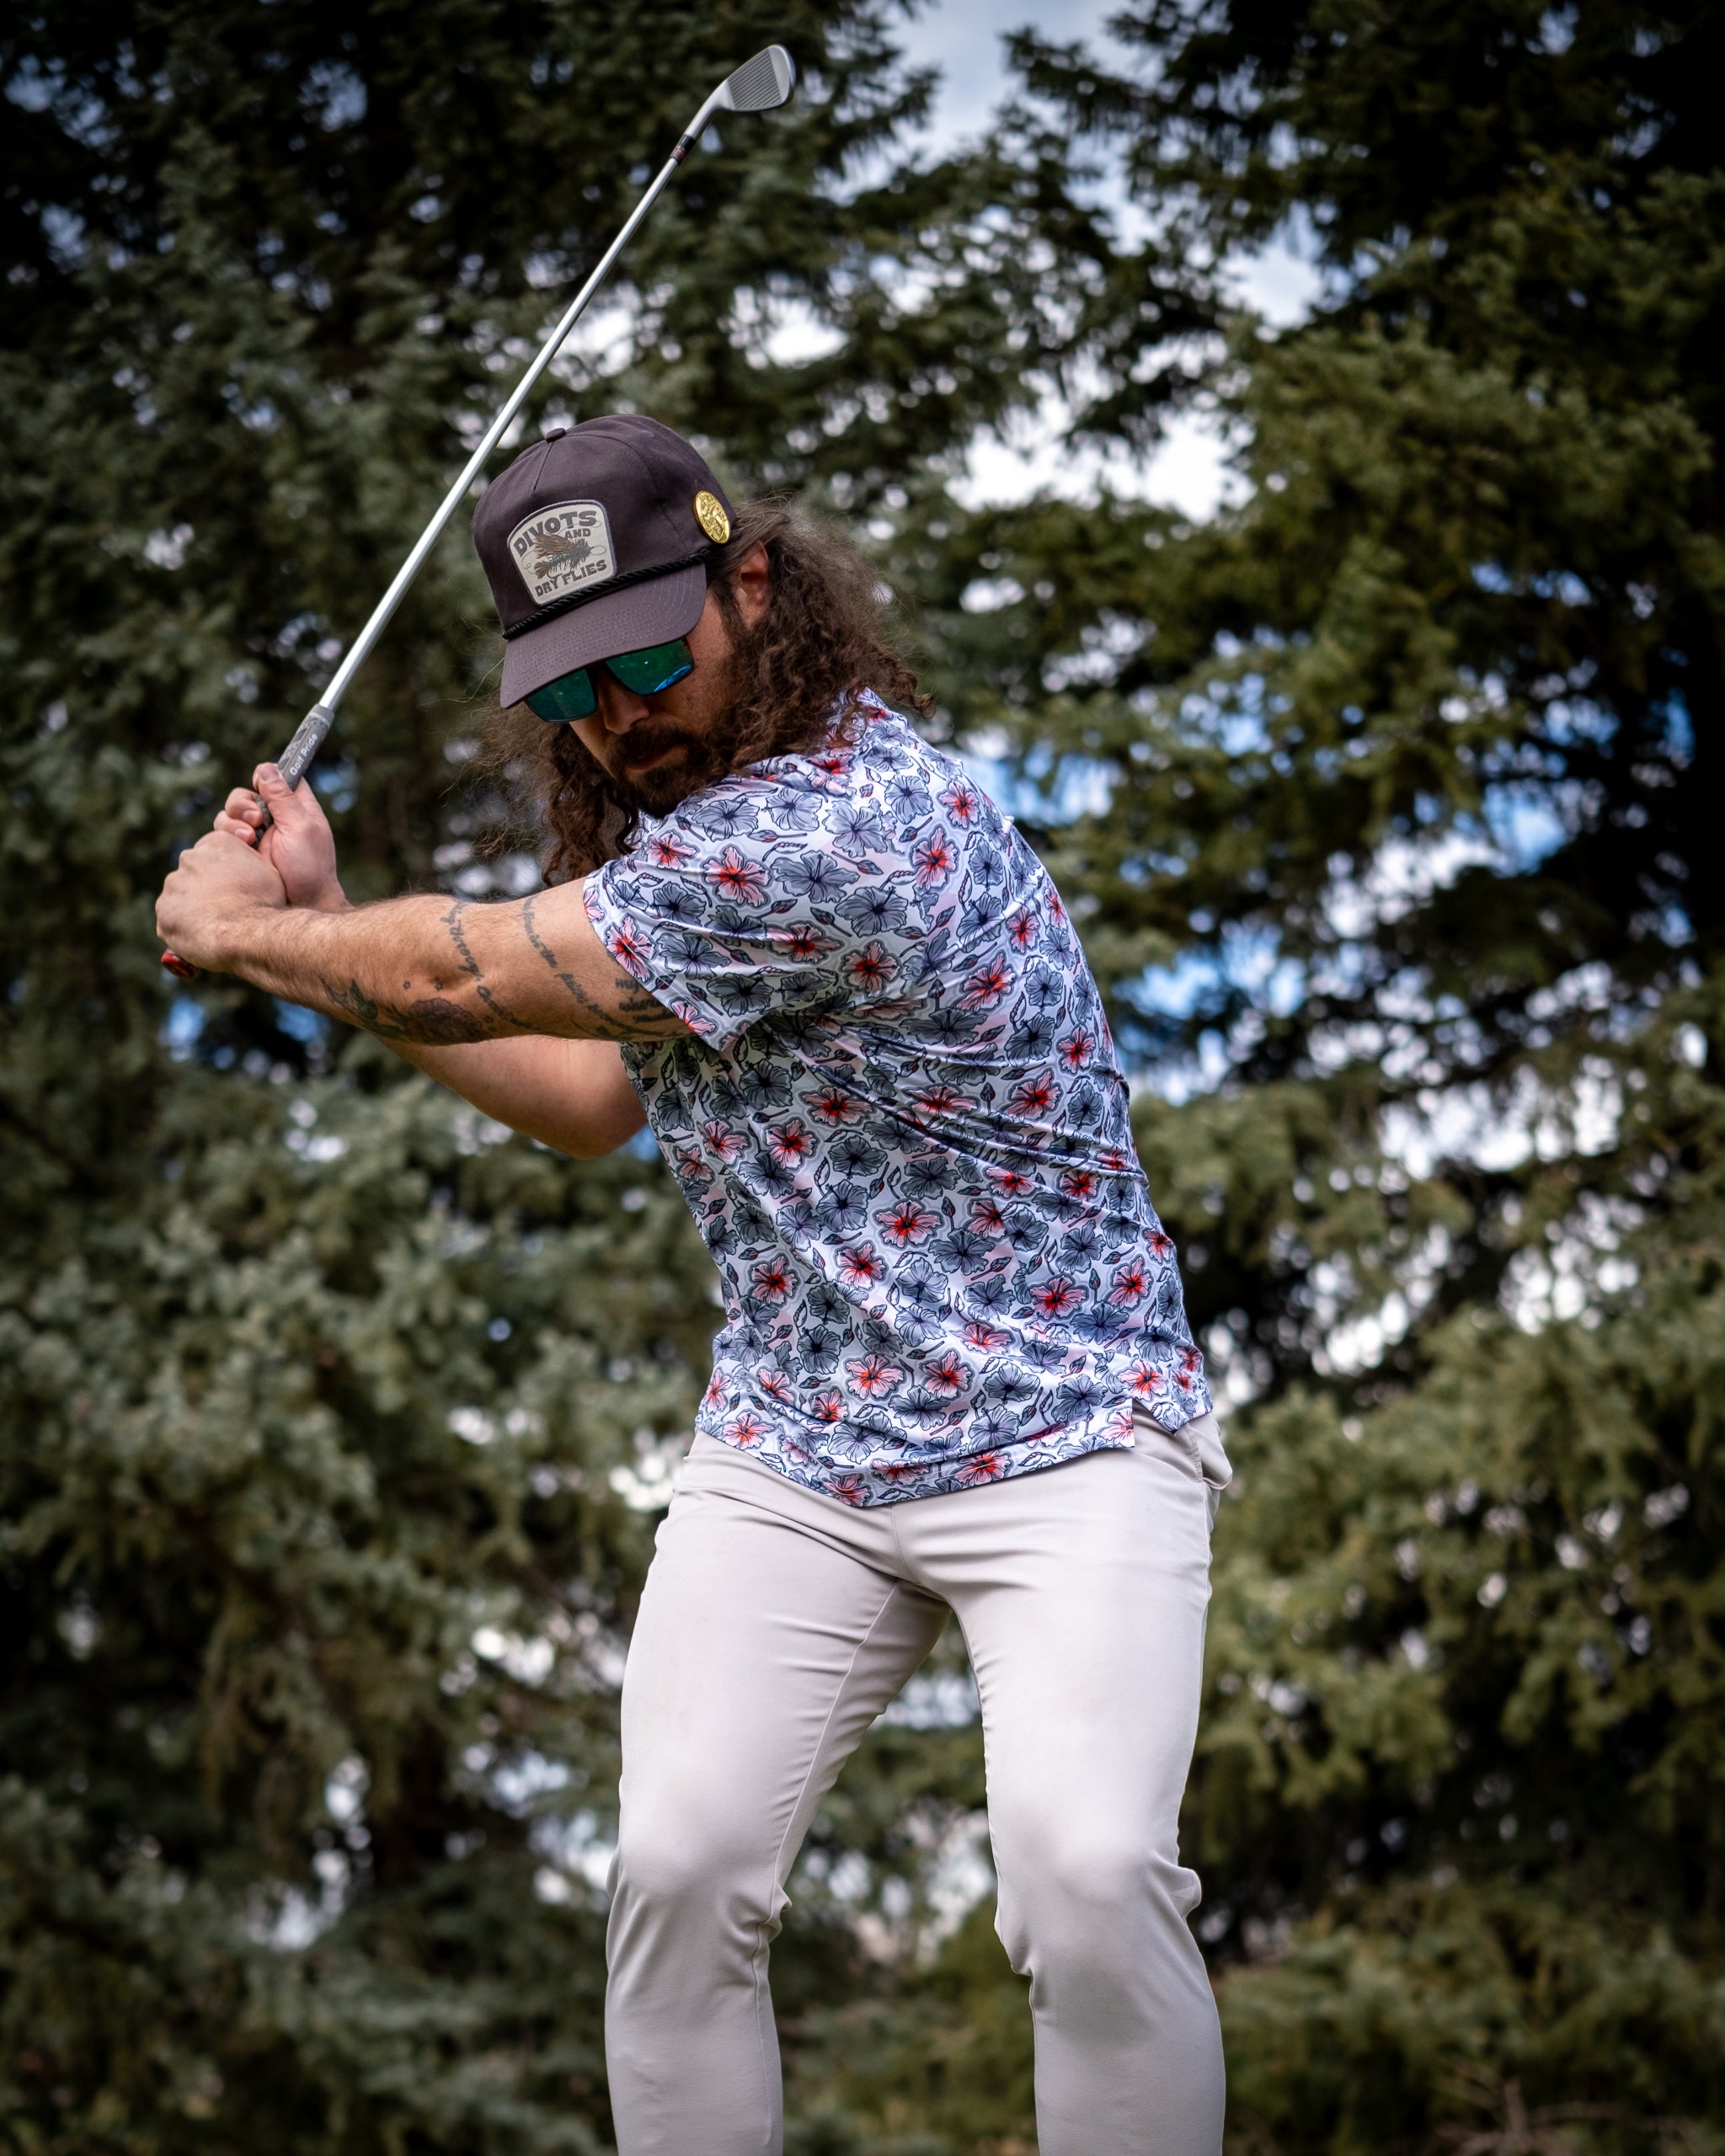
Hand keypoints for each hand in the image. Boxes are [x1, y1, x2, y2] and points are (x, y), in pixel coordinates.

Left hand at [157, 829, 287, 971]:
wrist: (249, 933)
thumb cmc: (264, 904)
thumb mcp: (269, 872)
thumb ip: (249, 863)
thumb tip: (245, 867)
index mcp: (217, 844)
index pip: (211, 854)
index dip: (221, 873)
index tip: (230, 889)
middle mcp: (190, 859)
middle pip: (192, 874)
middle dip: (203, 889)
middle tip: (222, 909)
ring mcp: (174, 885)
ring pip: (179, 897)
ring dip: (191, 909)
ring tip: (213, 927)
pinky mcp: (164, 911)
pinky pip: (171, 921)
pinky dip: (182, 929)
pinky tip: (201, 937)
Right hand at [213, 763, 346, 911]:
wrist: (300, 903)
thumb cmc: (310, 868)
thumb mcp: (301, 828)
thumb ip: (283, 798)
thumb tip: (266, 767)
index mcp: (295, 807)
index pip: (278, 778)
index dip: (266, 777)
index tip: (260, 785)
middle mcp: (274, 819)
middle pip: (245, 795)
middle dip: (243, 804)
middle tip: (256, 820)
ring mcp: (256, 836)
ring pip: (229, 815)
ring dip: (233, 822)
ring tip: (249, 838)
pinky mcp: (242, 852)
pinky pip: (222, 836)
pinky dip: (226, 836)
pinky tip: (241, 847)